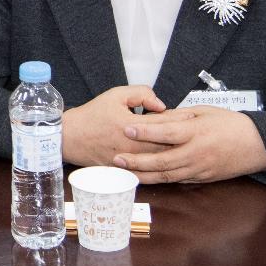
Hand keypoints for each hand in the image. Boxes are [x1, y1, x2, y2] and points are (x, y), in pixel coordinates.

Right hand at [62, 86, 185, 166]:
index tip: (192, 115)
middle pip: (166, 144)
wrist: (70, 137)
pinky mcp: (124, 171)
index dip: (179, 118)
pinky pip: (148, 171)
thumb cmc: (92, 115)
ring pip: (159, 160)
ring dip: (173, 152)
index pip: (162, 123)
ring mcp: (129, 161)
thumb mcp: (115, 95)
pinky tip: (169, 161)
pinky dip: (160, 166)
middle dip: (182, 138)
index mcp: (130, 126)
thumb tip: (160, 105)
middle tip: (195, 132)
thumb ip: (140, 94)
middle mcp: (132, 146)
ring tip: (186, 146)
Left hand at [113, 106, 265, 182]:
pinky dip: (160, 180)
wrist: (257, 145)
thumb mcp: (204, 112)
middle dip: (138, 161)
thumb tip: (155, 116)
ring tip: (125, 172)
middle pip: (162, 160)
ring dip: (145, 175)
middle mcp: (196, 153)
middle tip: (117, 158)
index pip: (167, 132)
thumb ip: (179, 116)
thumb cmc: (230, 124)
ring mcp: (199, 169)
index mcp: (197, 132)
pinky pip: (177, 180)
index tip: (127, 129)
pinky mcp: (202, 179)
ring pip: (167, 175)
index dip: (146, 132)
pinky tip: (146, 178)